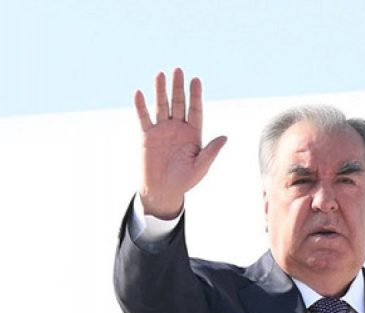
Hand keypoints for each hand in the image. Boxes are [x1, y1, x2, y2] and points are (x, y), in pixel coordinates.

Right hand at [134, 68, 226, 217]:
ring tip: (160, 74)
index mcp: (193, 134)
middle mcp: (178, 128)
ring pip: (161, 106)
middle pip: (178, 103)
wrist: (163, 191)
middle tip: (178, 69)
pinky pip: (143, 118)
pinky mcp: (147, 136)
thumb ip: (210, 152)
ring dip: (160, 91)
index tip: (196, 79)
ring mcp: (162, 130)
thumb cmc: (185, 181)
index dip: (195, 95)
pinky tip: (139, 93)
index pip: (195, 110)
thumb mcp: (200, 167)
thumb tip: (224, 138)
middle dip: (178, 87)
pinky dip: (141, 106)